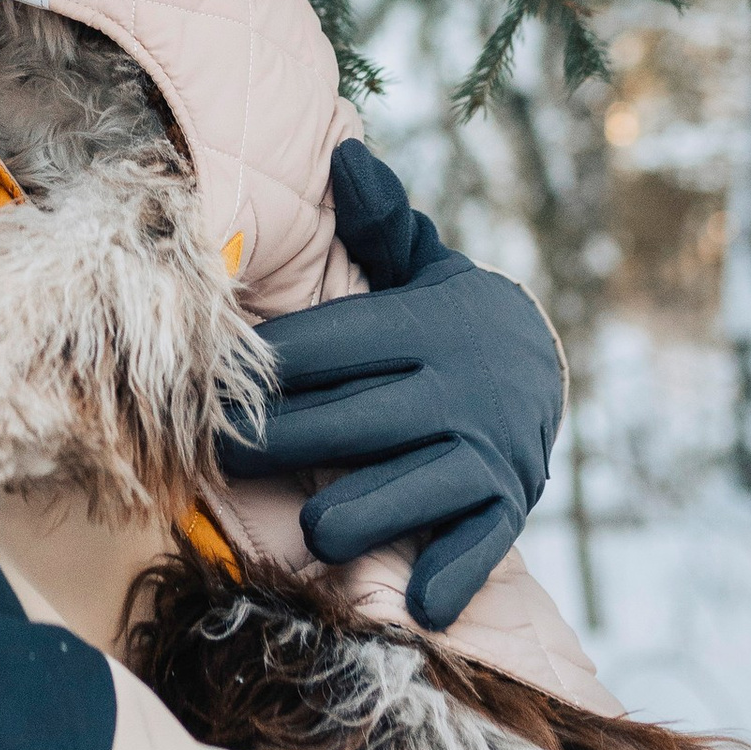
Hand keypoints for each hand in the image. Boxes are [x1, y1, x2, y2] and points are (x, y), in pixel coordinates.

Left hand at [216, 142, 564, 631]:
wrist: (544, 371)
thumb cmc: (447, 321)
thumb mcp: (422, 266)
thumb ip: (379, 220)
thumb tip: (344, 152)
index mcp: (422, 326)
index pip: (326, 348)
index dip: (262, 369)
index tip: (206, 383)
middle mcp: (452, 390)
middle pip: (340, 424)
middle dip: (270, 445)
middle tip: (213, 455)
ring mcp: (480, 454)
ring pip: (390, 496)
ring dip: (342, 518)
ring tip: (308, 523)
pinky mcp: (503, 507)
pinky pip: (471, 548)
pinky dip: (445, 575)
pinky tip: (413, 596)